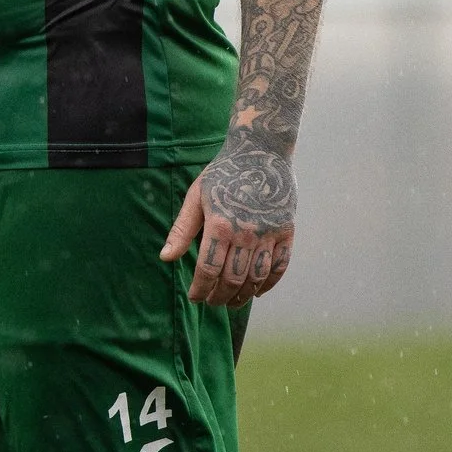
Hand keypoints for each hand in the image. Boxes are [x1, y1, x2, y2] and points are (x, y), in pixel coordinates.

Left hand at [160, 142, 295, 305]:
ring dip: (243, 296)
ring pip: (256, 277)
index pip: (208, 270)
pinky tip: (258, 291)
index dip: (200, 289)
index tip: (195, 297)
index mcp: (219, 225)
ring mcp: (269, 233)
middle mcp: (246, 232)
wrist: (261, 149)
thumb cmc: (224, 173)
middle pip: (232, 279)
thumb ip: (182, 230)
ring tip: (233, 302)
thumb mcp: (196, 196)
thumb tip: (165, 258)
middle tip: (212, 302)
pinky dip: (269, 284)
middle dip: (220, 297)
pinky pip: (280, 266)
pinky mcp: (286, 231)